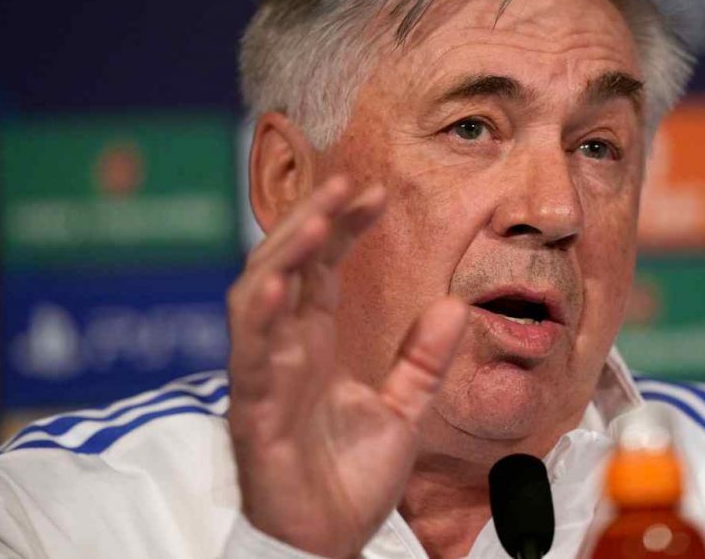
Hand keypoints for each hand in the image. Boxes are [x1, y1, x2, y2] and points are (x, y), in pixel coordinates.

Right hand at [226, 176, 467, 557]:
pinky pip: (250, 358)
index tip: (374, 192)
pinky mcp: (254, 412)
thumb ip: (423, 360)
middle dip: (312, 220)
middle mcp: (286, 349)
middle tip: (346, 182)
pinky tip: (276, 285)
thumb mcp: (404, 410)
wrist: (330, 543)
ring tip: (315, 218)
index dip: (342, 226)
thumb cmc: (351, 480)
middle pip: (288, 266)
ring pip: (258, 298)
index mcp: (316, 343)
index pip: (323, 267)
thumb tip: (453, 305)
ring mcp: (266, 376)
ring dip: (284, 255)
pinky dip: (259, 318)